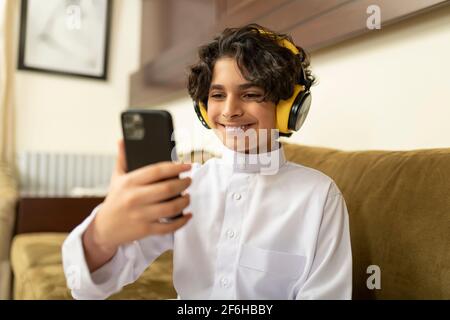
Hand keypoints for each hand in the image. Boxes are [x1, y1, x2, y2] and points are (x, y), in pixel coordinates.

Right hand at [82, 139, 191, 270]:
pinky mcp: (145, 230)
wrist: (104, 228)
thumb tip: (122, 140)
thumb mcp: (116, 178)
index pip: (157, 171)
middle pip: (168, 188)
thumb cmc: (115, 200)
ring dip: (185, 201)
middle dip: (184, 184)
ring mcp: (140, 215)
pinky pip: (168, 226)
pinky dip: (182, 221)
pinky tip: (187, 215)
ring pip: (171, 208)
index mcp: (129, 182)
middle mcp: (135, 197)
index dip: (175, 167)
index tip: (187, 165)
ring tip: (188, 197)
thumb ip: (122, 159)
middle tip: (189, 180)